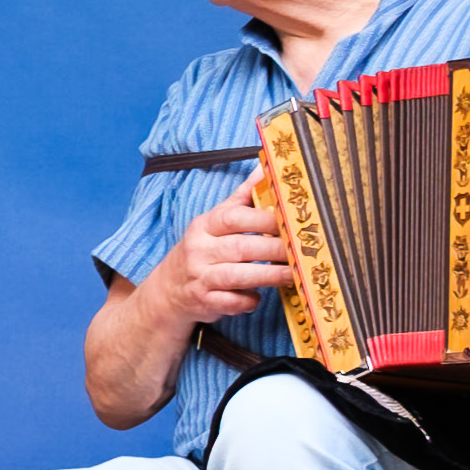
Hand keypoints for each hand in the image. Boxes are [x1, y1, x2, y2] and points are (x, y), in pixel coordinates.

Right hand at [156, 186, 290, 322]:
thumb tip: (266, 166)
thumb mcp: (215, 221)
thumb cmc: (202, 249)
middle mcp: (199, 250)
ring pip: (237, 276)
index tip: (290, 221)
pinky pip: (232, 302)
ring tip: (293, 274)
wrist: (169, 289)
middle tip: (301, 250)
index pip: (233, 218)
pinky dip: (248, 301)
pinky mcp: (204, 302)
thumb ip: (242, 197)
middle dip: (274, 249)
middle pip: (240, 247)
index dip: (263, 219)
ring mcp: (200, 277)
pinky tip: (258, 297)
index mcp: (204, 225)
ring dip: (269, 276)